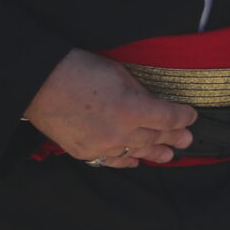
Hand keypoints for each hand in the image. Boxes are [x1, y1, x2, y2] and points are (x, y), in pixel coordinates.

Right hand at [23, 49, 195, 167]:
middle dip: (173, 137)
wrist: (38, 83)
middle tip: (186, 140)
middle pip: (154, 137)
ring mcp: (102, 146)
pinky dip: (127, 161)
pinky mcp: (85, 152)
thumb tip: (152, 103)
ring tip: (168, 156)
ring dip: (154, 153)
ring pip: (135, 153)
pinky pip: (112, 161)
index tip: (191, 115)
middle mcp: (120, 133)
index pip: (167, 117)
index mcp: (132, 109)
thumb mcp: (117, 71)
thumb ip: (138, 91)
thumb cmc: (78, 68)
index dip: (183, 117)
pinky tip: (136, 161)